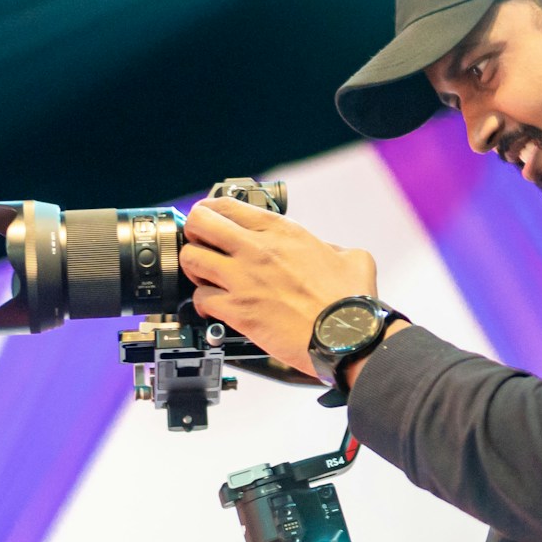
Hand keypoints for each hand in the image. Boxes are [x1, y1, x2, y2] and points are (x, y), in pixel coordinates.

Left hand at [179, 197, 377, 375]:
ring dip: (194, 268)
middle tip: (202, 245)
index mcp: (282, 231)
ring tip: (205, 277)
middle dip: (194, 232)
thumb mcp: (350, 256)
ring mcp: (243, 279)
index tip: (210, 219)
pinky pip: (200, 299)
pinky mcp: (237, 311)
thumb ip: (328, 247)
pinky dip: (202, 304)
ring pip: (191, 259)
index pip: (227, 205)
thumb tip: (323, 252)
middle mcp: (256, 249)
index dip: (211, 210)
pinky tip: (214, 307)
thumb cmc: (350, 300)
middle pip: (199, 223)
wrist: (347, 336)